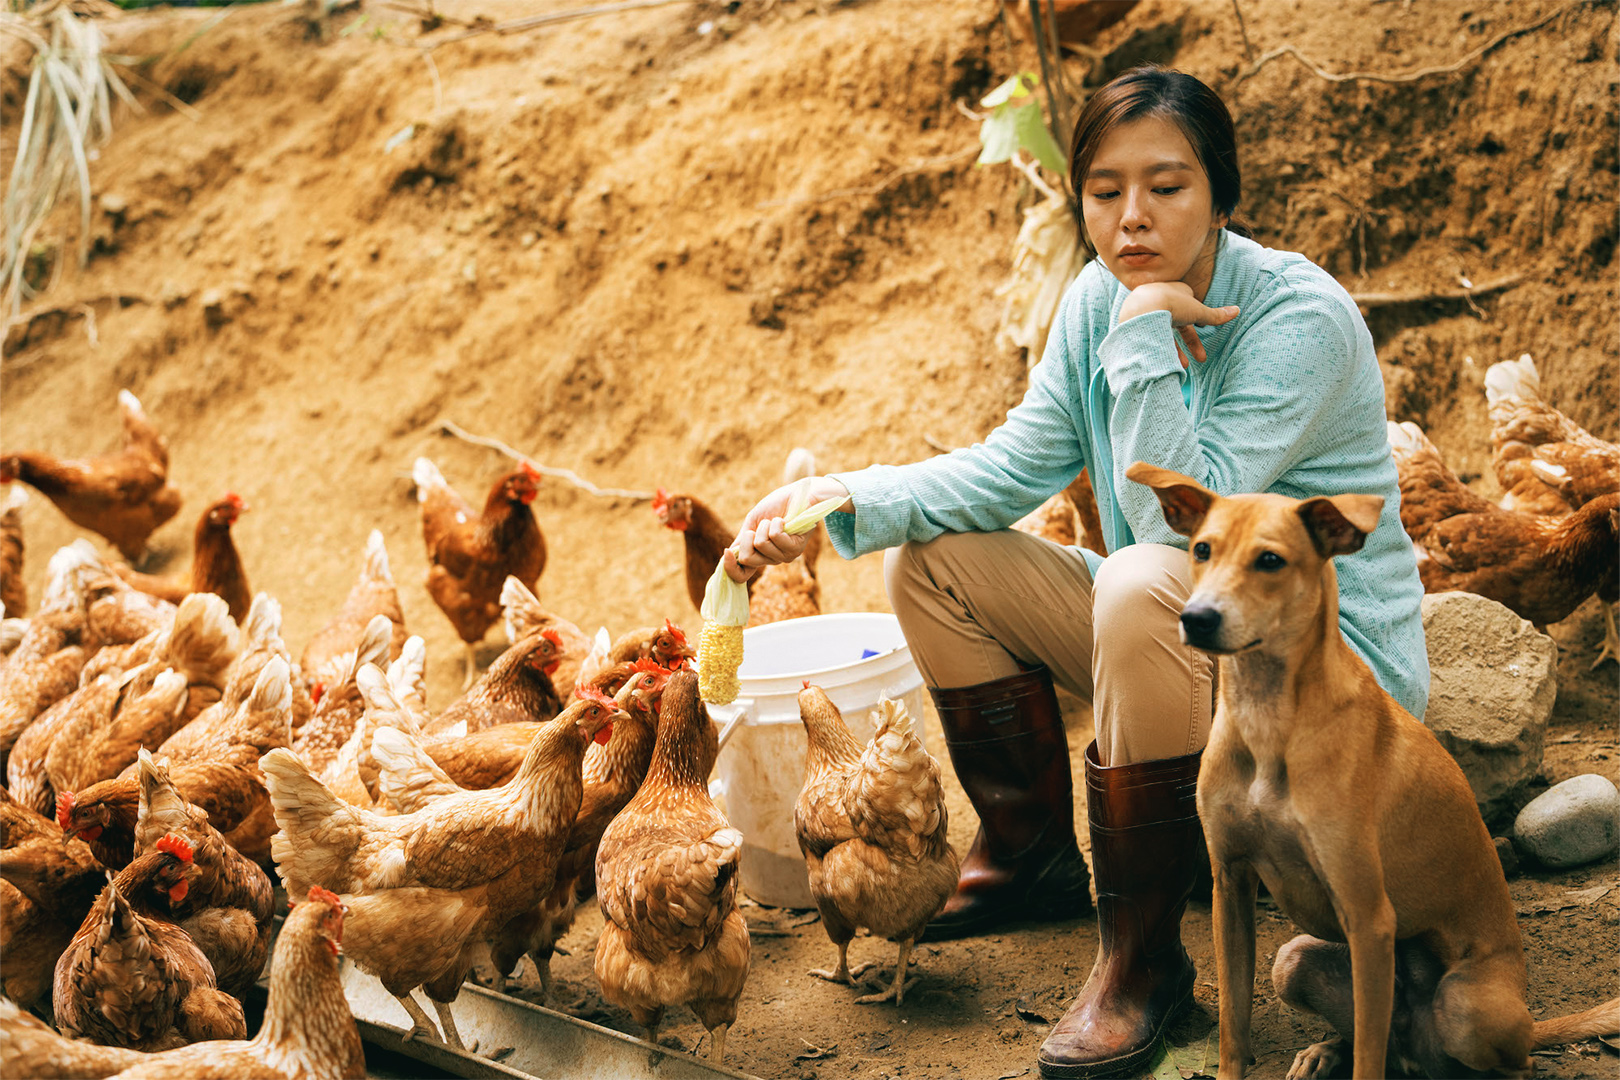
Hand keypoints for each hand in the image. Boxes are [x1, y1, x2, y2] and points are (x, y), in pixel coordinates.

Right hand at [724, 475, 851, 581]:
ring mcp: (784, 557)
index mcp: (759, 555)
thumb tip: (728, 554)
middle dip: (747, 537)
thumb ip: (743, 539)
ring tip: (776, 520)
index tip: (727, 552)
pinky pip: (775, 537)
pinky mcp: (796, 549)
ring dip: (765, 525)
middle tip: (760, 525)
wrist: (798, 495)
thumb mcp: (753, 523)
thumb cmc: (776, 507)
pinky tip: (784, 521)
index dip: (731, 568)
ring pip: (761, 544)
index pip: (742, 576)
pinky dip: (776, 523)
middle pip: (747, 559)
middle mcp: (771, 560)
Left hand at [1117, 281, 1238, 366]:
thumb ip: (1215, 315)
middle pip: (1178, 321)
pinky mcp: (1133, 320)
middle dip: (1190, 342)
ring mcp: (1144, 308)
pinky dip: (1158, 348)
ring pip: (1163, 330)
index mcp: (1174, 289)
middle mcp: (1159, 296)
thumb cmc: (1171, 306)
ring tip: (1181, 366)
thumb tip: (1237, 311)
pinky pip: (1149, 336)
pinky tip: (1163, 361)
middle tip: (1200, 359)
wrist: (1140, 311)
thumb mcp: (1197, 311)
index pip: (1189, 303)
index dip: (1196, 317)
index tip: (1202, 327)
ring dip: (1174, 349)